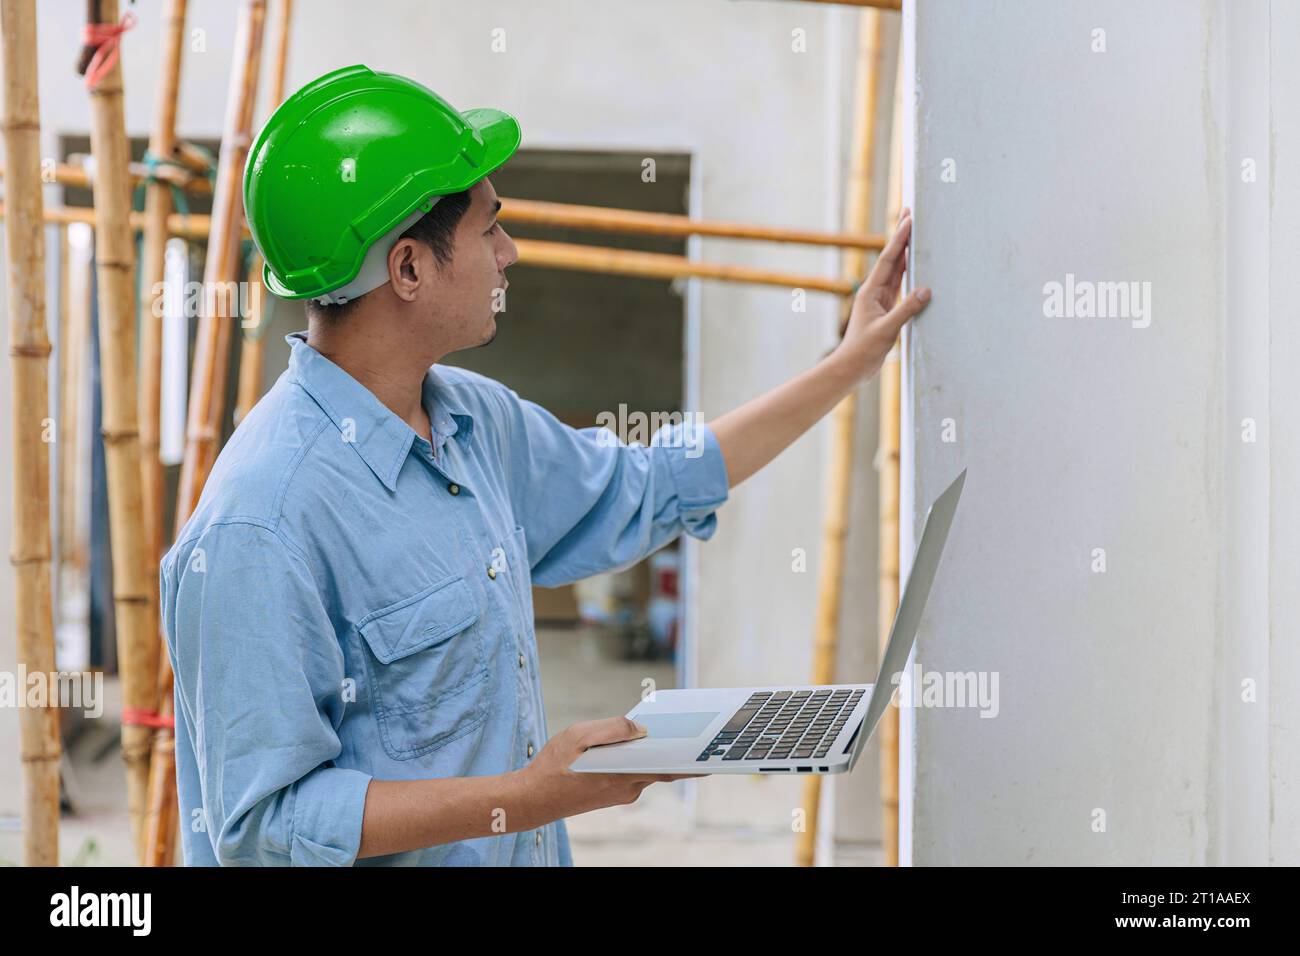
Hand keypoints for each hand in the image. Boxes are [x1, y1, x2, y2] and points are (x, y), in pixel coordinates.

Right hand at [515, 717, 700, 823]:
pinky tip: (633, 742)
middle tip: (691, 727)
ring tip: (661, 727)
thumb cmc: (554, 766)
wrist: (532, 799)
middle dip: (673, 748)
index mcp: (624, 775)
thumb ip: (612, 729)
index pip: (668, 768)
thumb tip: (643, 728)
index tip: (710, 752)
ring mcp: (622, 792)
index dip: (690, 761)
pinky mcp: (614, 792)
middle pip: (660, 765)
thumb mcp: (579, 736)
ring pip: (646, 768)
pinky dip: (638, 758)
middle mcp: (628, 788)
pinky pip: (634, 772)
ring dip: (653, 751)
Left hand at [835, 208, 931, 379]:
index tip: (908, 218)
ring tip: (914, 230)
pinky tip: (915, 263)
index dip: (899, 239)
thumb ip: (906, 310)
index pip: (888, 260)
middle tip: (909, 211)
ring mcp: (880, 298)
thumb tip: (926, 291)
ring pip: (896, 269)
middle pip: (891, 258)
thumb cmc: (864, 350)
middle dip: (900, 235)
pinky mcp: (886, 308)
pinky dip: (908, 271)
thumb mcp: (886, 330)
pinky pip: (899, 284)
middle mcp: (875, 291)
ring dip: (905, 250)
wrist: (852, 367)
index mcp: (871, 291)